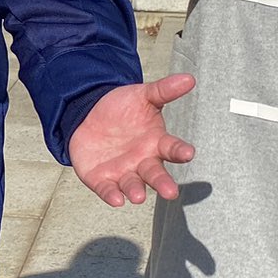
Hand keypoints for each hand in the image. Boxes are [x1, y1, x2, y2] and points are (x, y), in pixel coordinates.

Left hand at [69, 74, 196, 207]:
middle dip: (162, 183)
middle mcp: (142, 161)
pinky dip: (112, 195)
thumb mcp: (142, 95)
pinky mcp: (102, 179)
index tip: (188, 153)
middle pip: (155, 174)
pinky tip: (116, 200)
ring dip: (136, 191)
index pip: (171, 148)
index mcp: (156, 142)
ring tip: (138, 196)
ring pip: (132, 185)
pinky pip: (108, 189)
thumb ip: (164, 90)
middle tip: (171, 192)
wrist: (88, 113)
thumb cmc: (122, 108)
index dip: (180, 151)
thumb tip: (189, 78)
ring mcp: (123, 172)